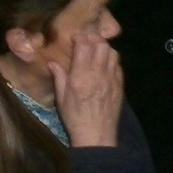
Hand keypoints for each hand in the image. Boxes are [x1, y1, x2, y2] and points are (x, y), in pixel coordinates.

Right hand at [49, 33, 123, 148]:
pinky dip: (112, 60)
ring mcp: (111, 79)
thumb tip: (52, 62)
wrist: (96, 135)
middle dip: (93, 38)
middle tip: (86, 41)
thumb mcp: (61, 99)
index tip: (75, 37)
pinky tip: (105, 64)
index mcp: (80, 77)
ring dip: (104, 48)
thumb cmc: (75, 118)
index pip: (84, 45)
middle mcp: (97, 74)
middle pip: (100, 44)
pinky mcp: (120, 85)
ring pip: (112, 52)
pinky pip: (118, 64)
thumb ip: (59, 77)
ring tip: (96, 51)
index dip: (80, 37)